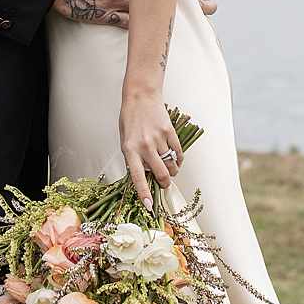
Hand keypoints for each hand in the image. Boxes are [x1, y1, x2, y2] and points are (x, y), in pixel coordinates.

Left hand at [120, 90, 184, 209]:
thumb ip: (134, 159)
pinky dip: (178, 159)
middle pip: (161, 174)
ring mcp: (158, 139)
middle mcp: (144, 146)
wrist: (141, 97)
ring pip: (171, 165)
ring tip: (169, 168)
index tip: (149, 206)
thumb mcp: (125, 141)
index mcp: (130, 150)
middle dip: (165, 183)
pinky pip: (178, 153)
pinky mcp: (169, 132)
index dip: (144, 193)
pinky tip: (176, 159)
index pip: (138, 177)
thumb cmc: (130, 120)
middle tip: (165, 185)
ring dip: (172, 170)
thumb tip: (145, 177)